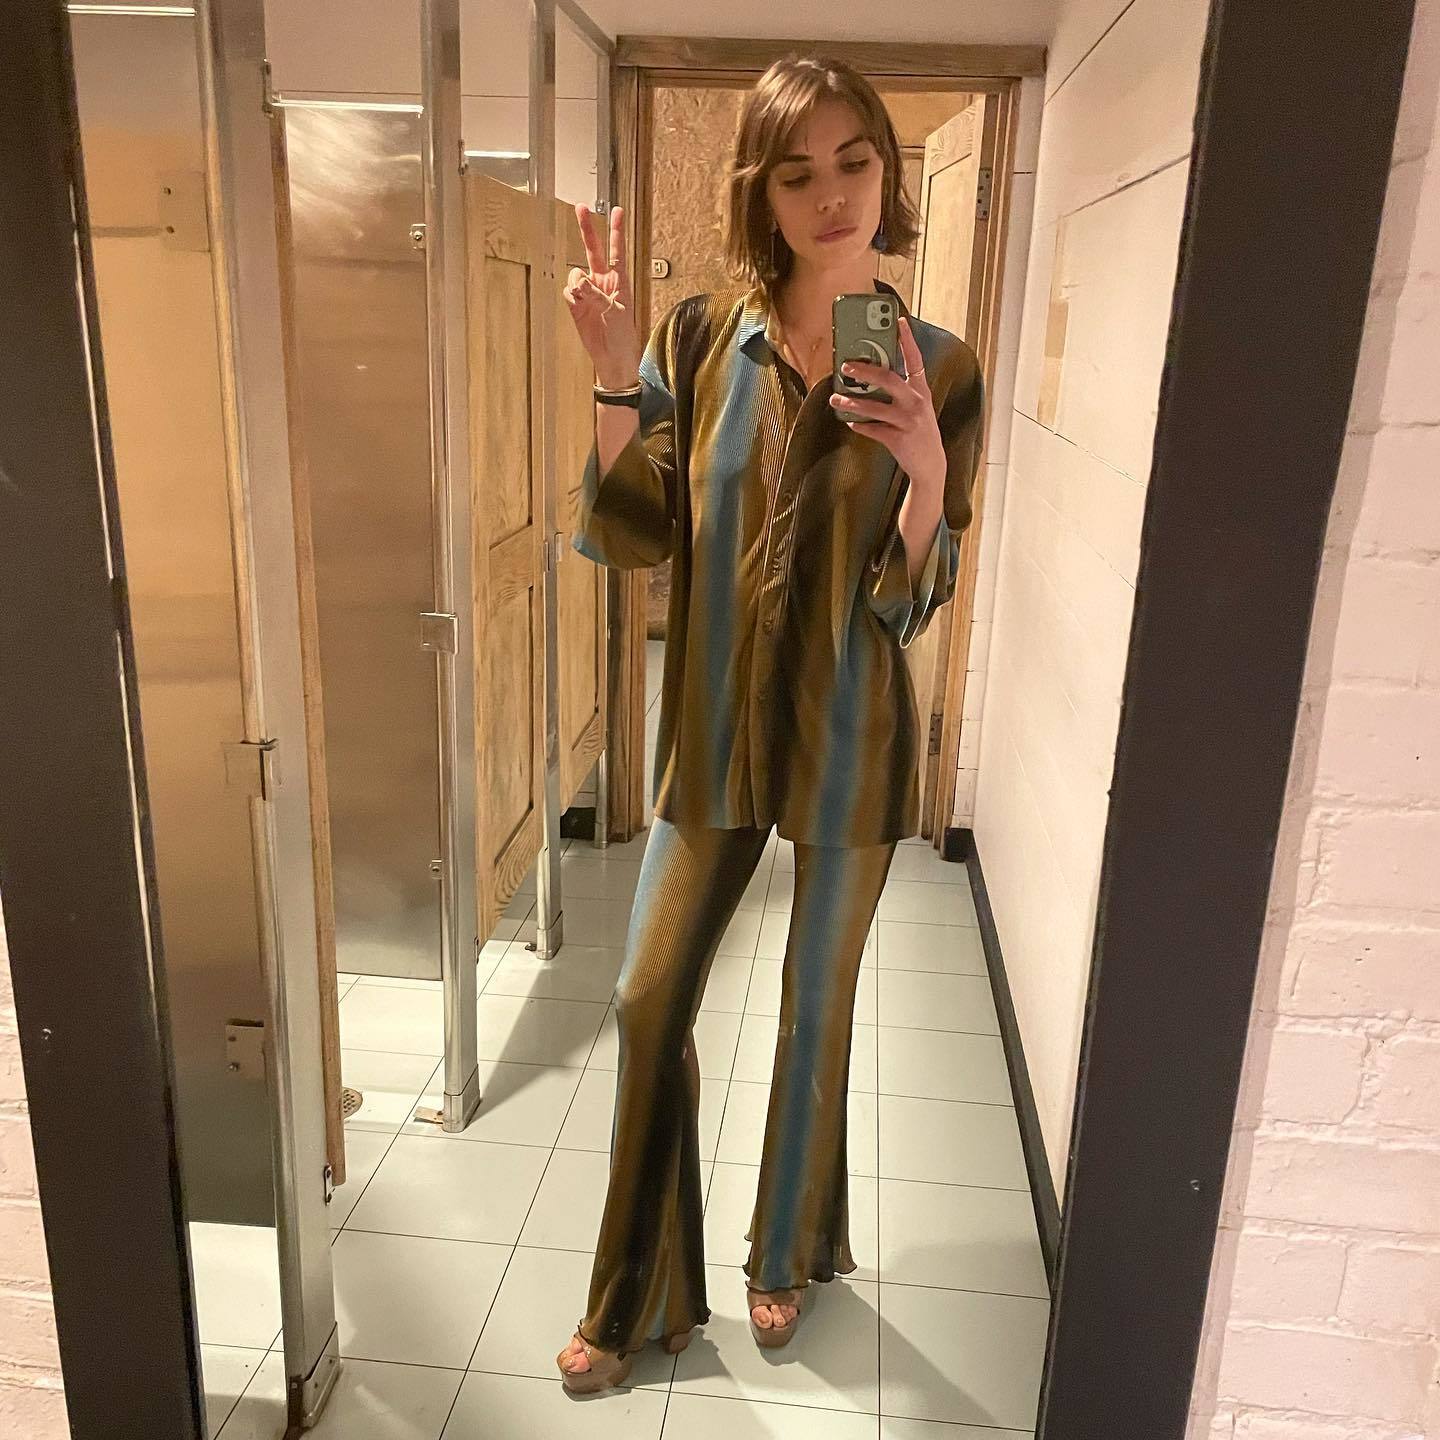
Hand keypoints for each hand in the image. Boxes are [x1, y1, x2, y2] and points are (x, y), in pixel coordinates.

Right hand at [564, 203, 641, 387]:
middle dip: (586, 229)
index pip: (617, 251)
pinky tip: (578, 306)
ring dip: (578, 284)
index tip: (616, 210)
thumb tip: (579, 281)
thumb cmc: (622, 336)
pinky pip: (568, 292)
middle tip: (580, 207)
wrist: (611, 358)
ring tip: (585, 300)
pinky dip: (571, 297)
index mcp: (619, 281)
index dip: (616, 231)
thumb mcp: (615, 313)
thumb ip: (597, 295)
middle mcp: (603, 281)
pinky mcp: (576, 304)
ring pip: (576, 275)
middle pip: (593, 249)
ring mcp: (589, 292)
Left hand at [828, 316, 945, 490]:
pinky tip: (850, 422)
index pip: (915, 359)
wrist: (930, 465)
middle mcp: (917, 402)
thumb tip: (870, 380)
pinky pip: (873, 429)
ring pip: (875, 407)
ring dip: (853, 403)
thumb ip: (900, 393)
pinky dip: (860, 426)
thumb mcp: (916, 409)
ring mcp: (909, 421)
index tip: (899, 320)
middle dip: (865, 371)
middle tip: (845, 367)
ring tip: (836, 399)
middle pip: (889, 379)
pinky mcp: (899, 439)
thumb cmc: (918, 433)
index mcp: (921, 391)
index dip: (908, 339)